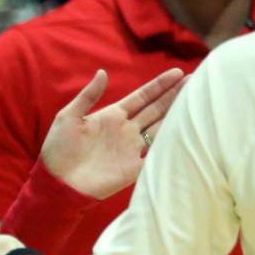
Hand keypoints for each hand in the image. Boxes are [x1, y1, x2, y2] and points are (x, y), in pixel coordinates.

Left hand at [40, 65, 184, 199]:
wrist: (56, 182)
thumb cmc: (57, 150)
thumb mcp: (69, 117)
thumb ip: (88, 96)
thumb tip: (103, 72)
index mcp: (112, 116)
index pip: (142, 97)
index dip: (159, 86)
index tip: (177, 73)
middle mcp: (126, 131)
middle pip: (157, 110)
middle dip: (176, 96)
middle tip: (196, 83)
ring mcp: (132, 150)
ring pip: (161, 129)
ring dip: (178, 117)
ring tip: (198, 104)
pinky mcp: (133, 169)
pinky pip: (156, 155)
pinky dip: (170, 146)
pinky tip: (187, 136)